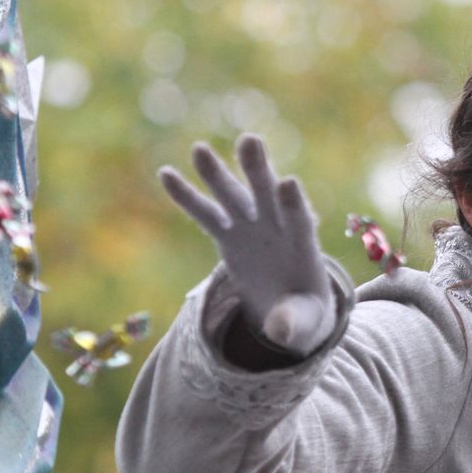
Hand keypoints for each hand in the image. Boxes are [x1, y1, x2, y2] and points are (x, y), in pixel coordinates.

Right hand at [158, 133, 334, 355]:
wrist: (291, 311)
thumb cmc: (304, 316)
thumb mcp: (305, 325)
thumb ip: (293, 323)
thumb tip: (278, 331)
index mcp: (303, 248)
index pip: (300, 221)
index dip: (294, 204)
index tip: (288, 183)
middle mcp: (277, 229)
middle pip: (267, 195)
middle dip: (258, 170)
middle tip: (250, 141)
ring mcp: (252, 228)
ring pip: (234, 197)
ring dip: (218, 174)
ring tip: (198, 149)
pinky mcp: (230, 236)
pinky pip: (205, 215)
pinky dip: (187, 197)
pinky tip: (166, 174)